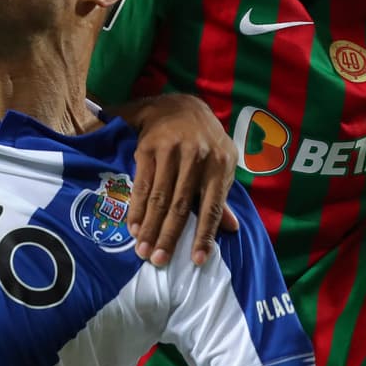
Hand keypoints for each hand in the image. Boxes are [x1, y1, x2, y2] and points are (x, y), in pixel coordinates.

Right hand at [111, 93, 238, 266]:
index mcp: (220, 165)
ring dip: (149, 227)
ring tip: (142, 249)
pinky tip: (134, 226)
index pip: (212, 206)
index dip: (204, 234)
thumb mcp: (222, 162)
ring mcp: (171, 152)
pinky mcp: (148, 148)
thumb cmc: (205, 140)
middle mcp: (197, 158)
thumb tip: (231, 229)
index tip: (197, 260)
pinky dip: (137, 208)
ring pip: (159, 197)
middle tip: (158, 261)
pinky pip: (142, 184)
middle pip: (180, 205)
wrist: (180, 104)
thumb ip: (222, 196)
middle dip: (168, 237)